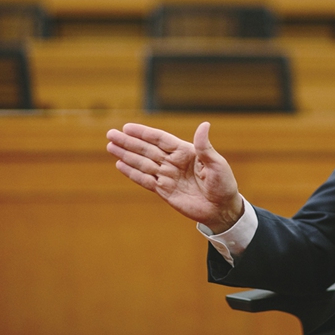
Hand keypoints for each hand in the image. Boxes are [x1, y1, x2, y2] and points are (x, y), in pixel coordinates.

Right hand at [106, 122, 242, 233]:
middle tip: (111, 134)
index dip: (144, 133)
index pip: (160, 139)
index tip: (127, 127)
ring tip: (110, 146)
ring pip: (143, 163)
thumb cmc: (223, 184)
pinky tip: (120, 165)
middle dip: (129, 142)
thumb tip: (204, 124)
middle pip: (147, 149)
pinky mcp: (164, 191)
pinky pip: (145, 180)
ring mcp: (168, 176)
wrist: (222, 209)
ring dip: (126, 155)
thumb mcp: (217, 164)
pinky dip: (132, 173)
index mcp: (186, 152)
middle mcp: (174, 162)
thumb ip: (205, 146)